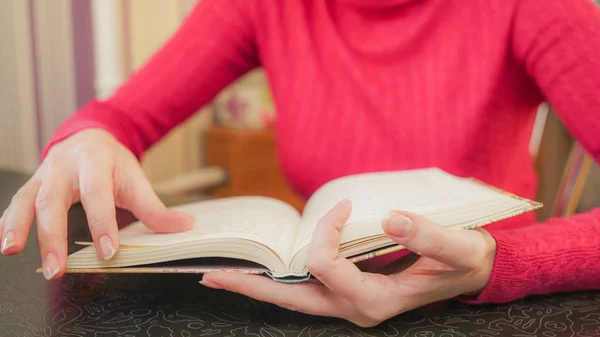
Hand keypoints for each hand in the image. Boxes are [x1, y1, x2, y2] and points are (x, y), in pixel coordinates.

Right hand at [0, 129, 193, 279]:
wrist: (89, 137)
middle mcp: (65, 167)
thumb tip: (183, 227)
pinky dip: (9, 222)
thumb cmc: (112, 162)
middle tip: (57, 268)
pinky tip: (7, 243)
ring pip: (28, 200)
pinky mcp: (32, 185)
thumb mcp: (135, 179)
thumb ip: (155, 208)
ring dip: (19, 227)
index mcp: (95, 162)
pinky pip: (17, 203)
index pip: (98, 195)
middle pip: (55, 200)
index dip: (102, 223)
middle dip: (53, 235)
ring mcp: (44, 175)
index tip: (108, 250)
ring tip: (14, 251)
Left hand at [200, 199, 495, 326]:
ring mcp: (351, 304)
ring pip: (295, 299)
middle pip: (292, 300)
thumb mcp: (460, 248)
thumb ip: (430, 237)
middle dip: (253, 286)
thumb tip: (391, 218)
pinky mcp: (351, 293)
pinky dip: (282, 280)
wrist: (472, 273)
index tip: (345, 206)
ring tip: (225, 275)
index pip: (328, 264)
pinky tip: (265, 269)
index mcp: (377, 300)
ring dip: (261, 286)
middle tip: (213, 276)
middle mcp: (356, 308)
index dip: (326, 231)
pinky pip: (308, 289)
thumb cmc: (466, 261)